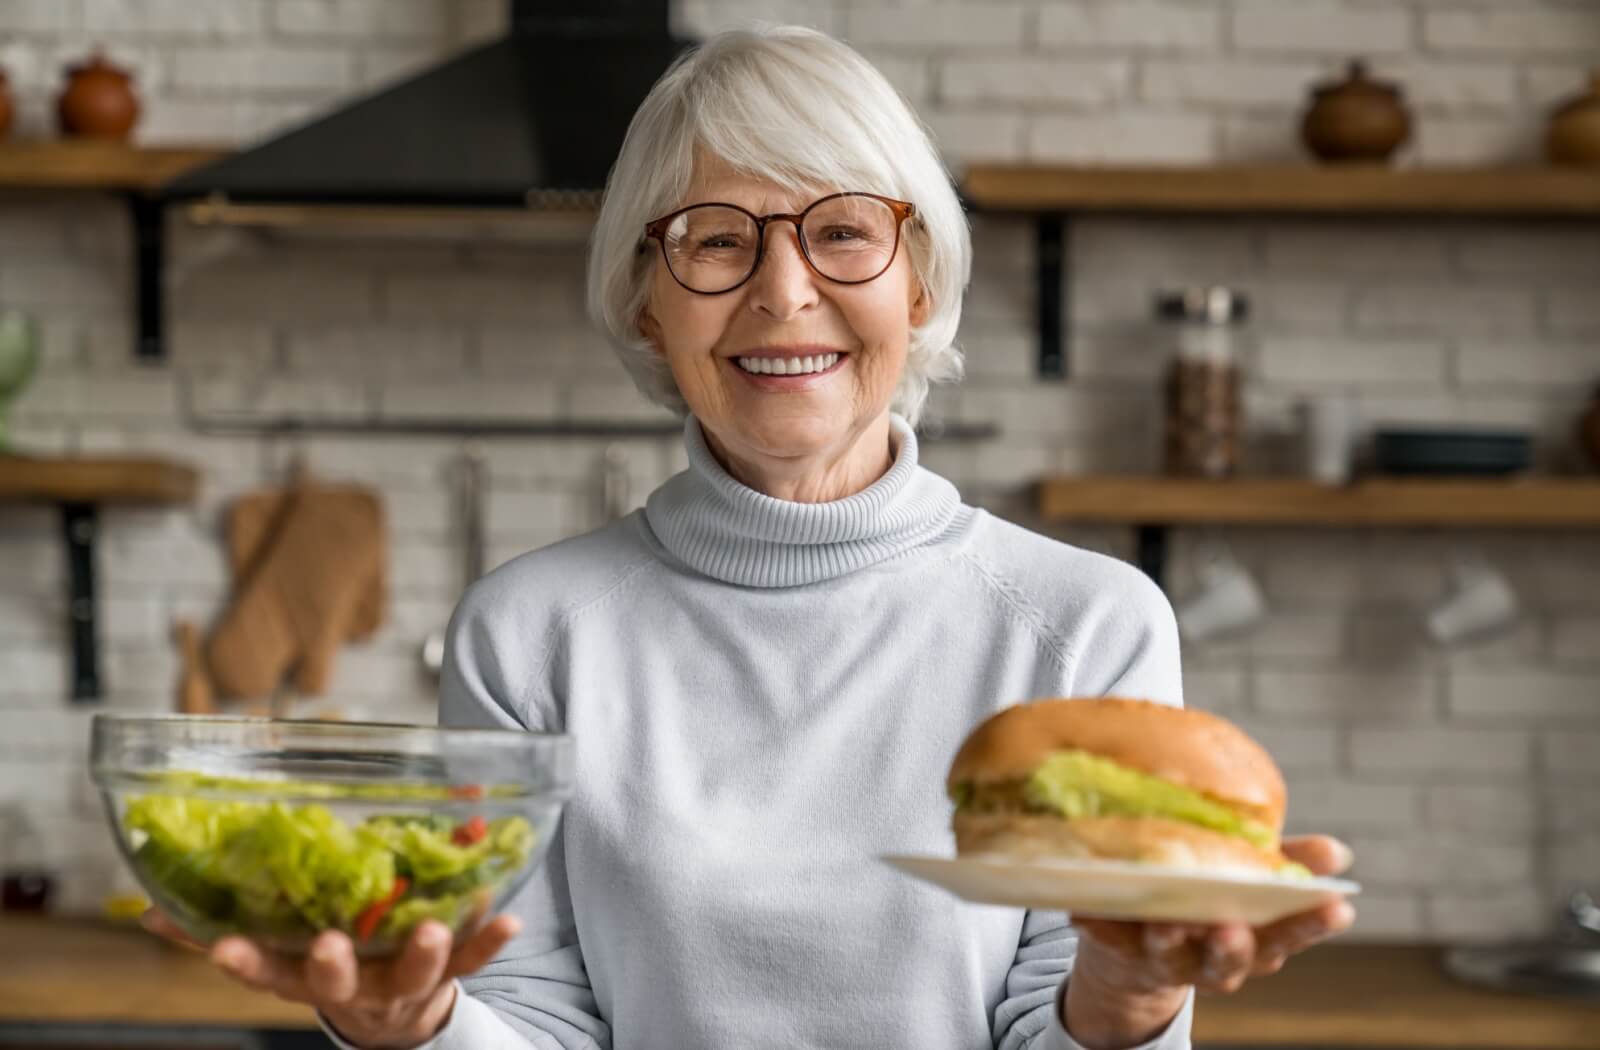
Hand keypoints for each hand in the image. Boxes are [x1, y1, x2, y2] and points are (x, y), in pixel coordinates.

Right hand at [142, 910, 519, 1049]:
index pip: (265, 974)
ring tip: (428, 927)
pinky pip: (473, 961)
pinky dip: (490, 941)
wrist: (394, 1017)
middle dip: (332, 965)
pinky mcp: (448, 974)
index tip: (224, 946)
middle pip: (337, 983)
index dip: (245, 963)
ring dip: (420, 952)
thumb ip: (214, 930)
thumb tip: (147, 909)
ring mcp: (403, 983)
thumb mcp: (275, 956)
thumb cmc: (328, 965)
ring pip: (412, 975)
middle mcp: (353, 985)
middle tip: (331, 943)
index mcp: (304, 977)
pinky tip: (510, 918)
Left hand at [1062, 835, 1355, 1047]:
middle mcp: (1213, 959)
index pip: (1291, 934)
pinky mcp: (1118, 949)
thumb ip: (1288, 865)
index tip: (1337, 905)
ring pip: (1169, 953)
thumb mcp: (1250, 879)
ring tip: (1166, 920)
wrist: (1138, 940)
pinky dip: (1098, 926)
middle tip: (1232, 927)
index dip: (1312, 924)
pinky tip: (1086, 911)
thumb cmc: (1208, 897)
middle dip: (1232, 946)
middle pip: (1230, 959)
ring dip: (1168, 938)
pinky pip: (1106, 939)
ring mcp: (1165, 958)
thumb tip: (1337, 852)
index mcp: (1254, 940)